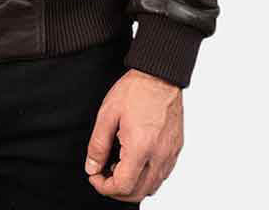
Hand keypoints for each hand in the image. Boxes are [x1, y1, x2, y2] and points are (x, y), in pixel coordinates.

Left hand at [84, 69, 182, 202]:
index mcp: (141, 147)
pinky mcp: (176, 149)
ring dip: (132, 186)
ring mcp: (170, 154)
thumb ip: (98, 145)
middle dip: (117, 191)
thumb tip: (92, 167)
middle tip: (103, 176)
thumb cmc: (135, 91)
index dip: (104, 187)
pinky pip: (162, 175)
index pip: (123, 186)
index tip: (95, 176)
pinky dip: (146, 177)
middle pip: (138, 193)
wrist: (160, 76)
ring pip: (152, 187)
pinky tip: (134, 161)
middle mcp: (159, 156)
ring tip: (117, 167)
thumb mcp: (107, 114)